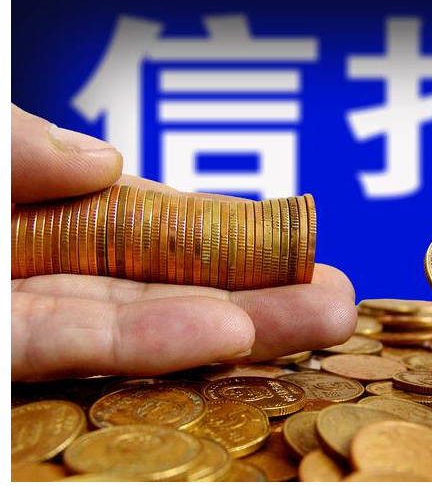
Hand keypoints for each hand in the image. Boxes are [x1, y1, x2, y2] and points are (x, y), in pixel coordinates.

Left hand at [11, 104, 356, 381]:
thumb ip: (21, 146)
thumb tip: (108, 161)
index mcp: (29, 212)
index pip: (138, 222)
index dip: (216, 231)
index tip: (283, 238)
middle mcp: (31, 268)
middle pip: (156, 281)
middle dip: (249, 288)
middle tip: (332, 296)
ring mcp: (16, 318)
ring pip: (134, 323)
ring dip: (230, 323)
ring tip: (320, 319)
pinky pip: (72, 352)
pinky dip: (151, 344)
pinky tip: (232, 333)